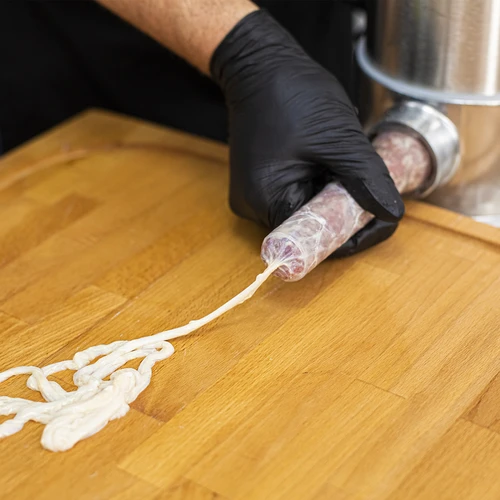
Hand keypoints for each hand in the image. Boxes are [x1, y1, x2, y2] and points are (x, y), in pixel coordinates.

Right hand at [211, 10, 403, 255]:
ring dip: (331, 196)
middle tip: (365, 181)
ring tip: (341, 162)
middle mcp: (253, 207)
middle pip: (310, 229)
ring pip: (304, 213)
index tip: (380, 216)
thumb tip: (393, 213)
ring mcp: (253, 196)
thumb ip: (368, 179)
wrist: (259, 67)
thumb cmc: (292, 95)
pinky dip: (316, 186)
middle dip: (343, 211)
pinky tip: (323, 161)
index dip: (352, 234)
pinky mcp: (258, 185)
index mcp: (268, 200)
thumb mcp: (339, 138)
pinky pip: (293, 198)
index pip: (316, 239)